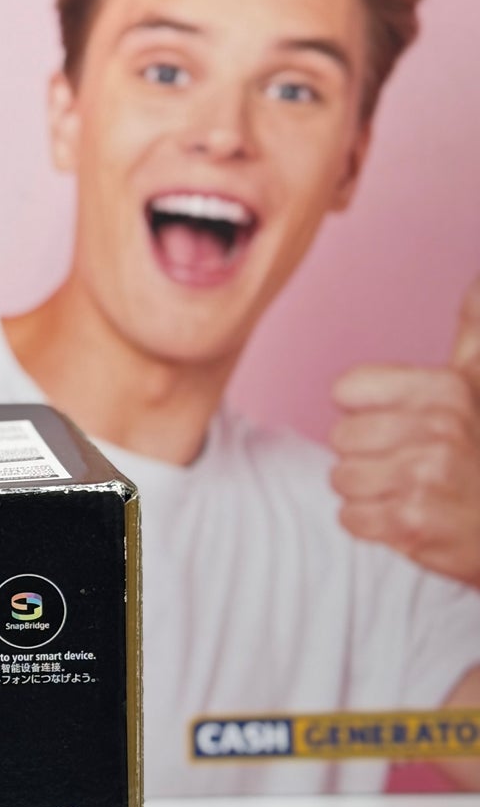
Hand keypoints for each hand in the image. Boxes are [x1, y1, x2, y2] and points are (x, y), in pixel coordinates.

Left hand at [330, 276, 479, 588]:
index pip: (347, 390)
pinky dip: (371, 523)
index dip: (365, 411)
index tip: (400, 425)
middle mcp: (439, 428)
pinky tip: (406, 517)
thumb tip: (476, 283)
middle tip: (409, 465)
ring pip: (342, 478)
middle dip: (367, 456)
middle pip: (340, 438)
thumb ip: (474, 333)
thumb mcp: (479, 387)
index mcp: (447, 389)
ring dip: (369, 491)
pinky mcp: (412, 523)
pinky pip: (351, 517)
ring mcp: (425, 476)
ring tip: (409, 492)